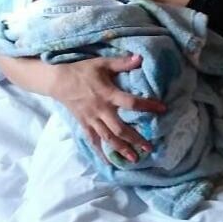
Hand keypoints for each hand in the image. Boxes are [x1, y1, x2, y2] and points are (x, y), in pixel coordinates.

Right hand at [51, 53, 166, 164]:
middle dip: (135, 139)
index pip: (131, 103)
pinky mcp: (84, 125)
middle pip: (120, 128)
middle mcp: (101, 110)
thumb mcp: (102, 63)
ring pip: (108, 138)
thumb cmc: (83, 71)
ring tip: (134, 159)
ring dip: (121, 149)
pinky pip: (93, 141)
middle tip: (149, 148)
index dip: (148, 106)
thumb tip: (140, 58)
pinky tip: (109, 163)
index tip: (163, 110)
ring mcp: (92, 119)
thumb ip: (122, 63)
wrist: (59, 81)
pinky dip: (101, 153)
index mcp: (108, 94)